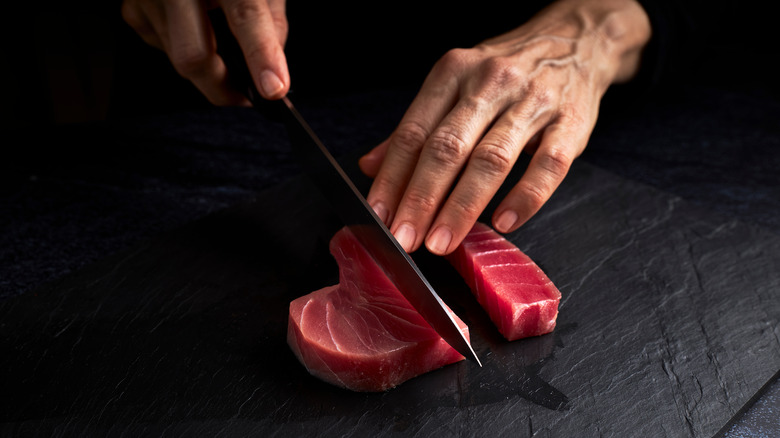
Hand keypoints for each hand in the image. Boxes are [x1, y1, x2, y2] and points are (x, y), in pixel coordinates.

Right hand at [122, 0, 289, 104]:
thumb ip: (272, 20)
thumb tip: (272, 69)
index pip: (245, 15)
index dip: (261, 55)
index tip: (274, 88)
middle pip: (195, 57)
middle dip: (222, 88)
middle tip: (244, 97)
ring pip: (178, 58)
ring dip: (207, 66)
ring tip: (218, 40)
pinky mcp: (132, 9)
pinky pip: (163, 47)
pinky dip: (183, 47)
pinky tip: (192, 26)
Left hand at [359, 0, 650, 254]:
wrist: (576, 40)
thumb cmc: (507, 72)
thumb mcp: (455, 85)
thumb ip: (415, 127)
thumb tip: (370, 166)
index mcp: (453, 73)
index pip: (414, 132)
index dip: (394, 177)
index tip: (381, 216)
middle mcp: (490, 82)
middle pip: (448, 147)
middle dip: (422, 198)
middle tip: (406, 238)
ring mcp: (532, 101)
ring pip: (492, 159)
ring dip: (462, 206)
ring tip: (442, 241)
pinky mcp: (571, 122)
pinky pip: (547, 166)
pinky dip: (525, 197)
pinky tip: (504, 223)